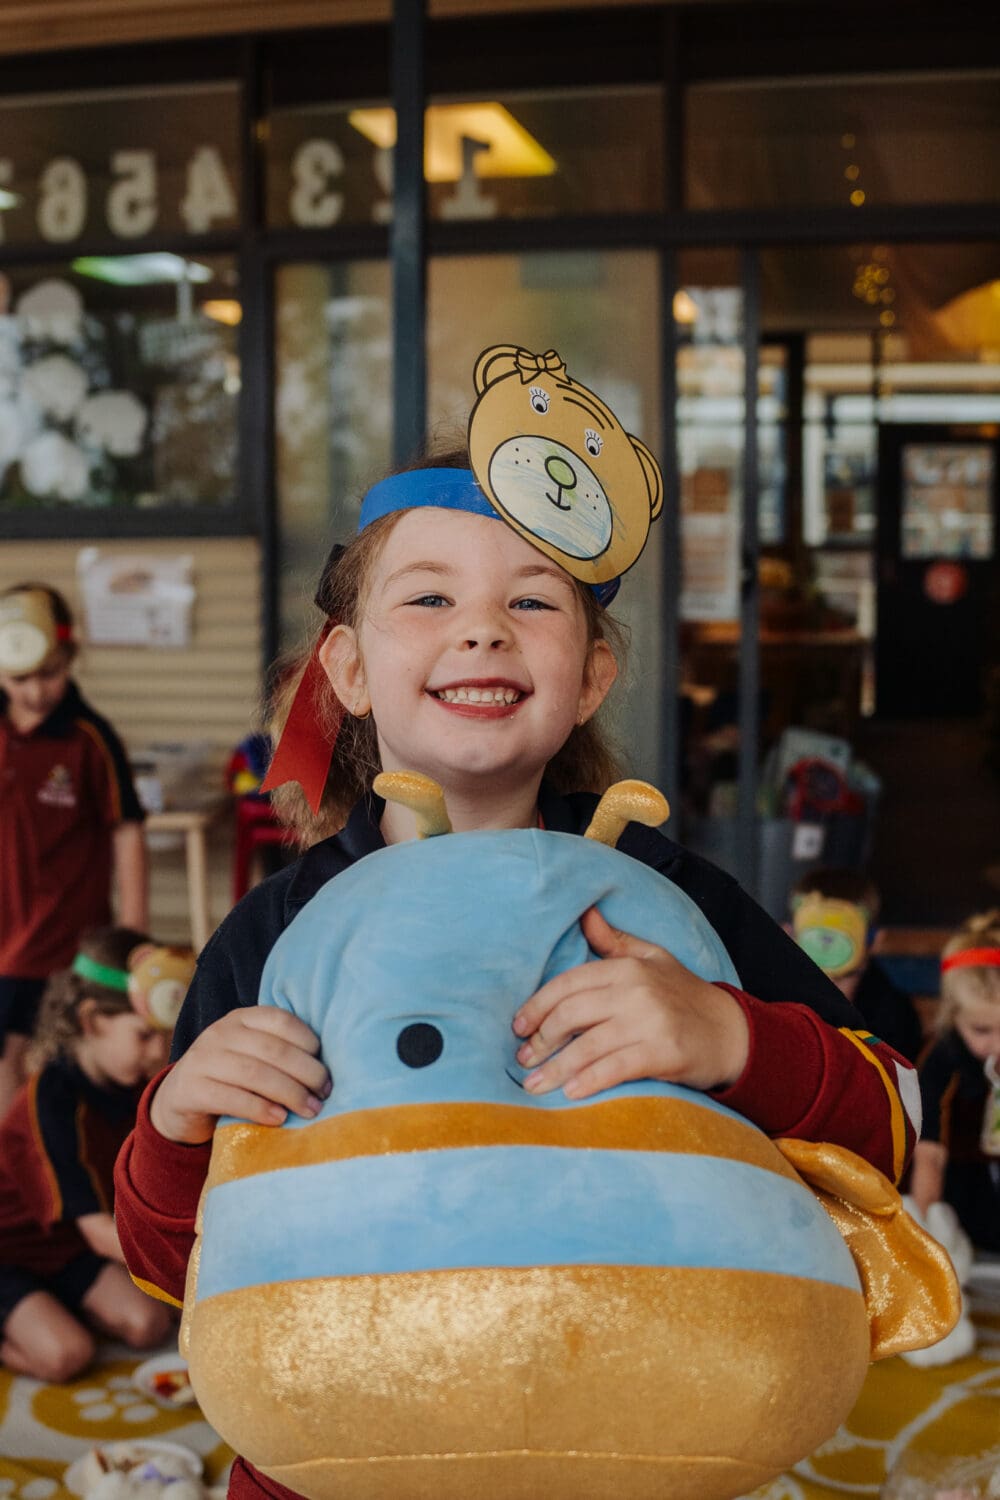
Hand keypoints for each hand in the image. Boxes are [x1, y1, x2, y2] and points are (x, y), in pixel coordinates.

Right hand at [149, 1008, 330, 1144]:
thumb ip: (279, 1052)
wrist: (180, 1101)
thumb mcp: (251, 1055)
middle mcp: (220, 1032)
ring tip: (310, 1110)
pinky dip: (260, 1108)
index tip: (326, 1068)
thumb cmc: (230, 1078)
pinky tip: (279, 1118)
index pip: (281, 1021)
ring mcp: (202, 1059)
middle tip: (324, 1093)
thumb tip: (326, 1070)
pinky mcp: (191, 1089)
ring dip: (289, 1093)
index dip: (308, 1043)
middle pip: (273, 1050)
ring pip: (254, 1073)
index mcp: (242, 1018)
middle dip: (306, 1073)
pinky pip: (231, 1097)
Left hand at [512, 906, 748, 1099]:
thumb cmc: (685, 996)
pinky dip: (588, 1081)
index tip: (518, 1027)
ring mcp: (650, 1022)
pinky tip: (570, 1092)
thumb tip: (584, 914)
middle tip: (523, 1059)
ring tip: (533, 1084)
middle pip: (571, 1014)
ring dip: (555, 1068)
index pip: (569, 984)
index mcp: (628, 967)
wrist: (731, 1033)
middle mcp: (636, 991)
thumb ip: (614, 942)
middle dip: (541, 1039)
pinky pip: (614, 1068)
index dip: (537, 1006)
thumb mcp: (652, 959)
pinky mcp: (663, 1053)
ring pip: (587, 1045)